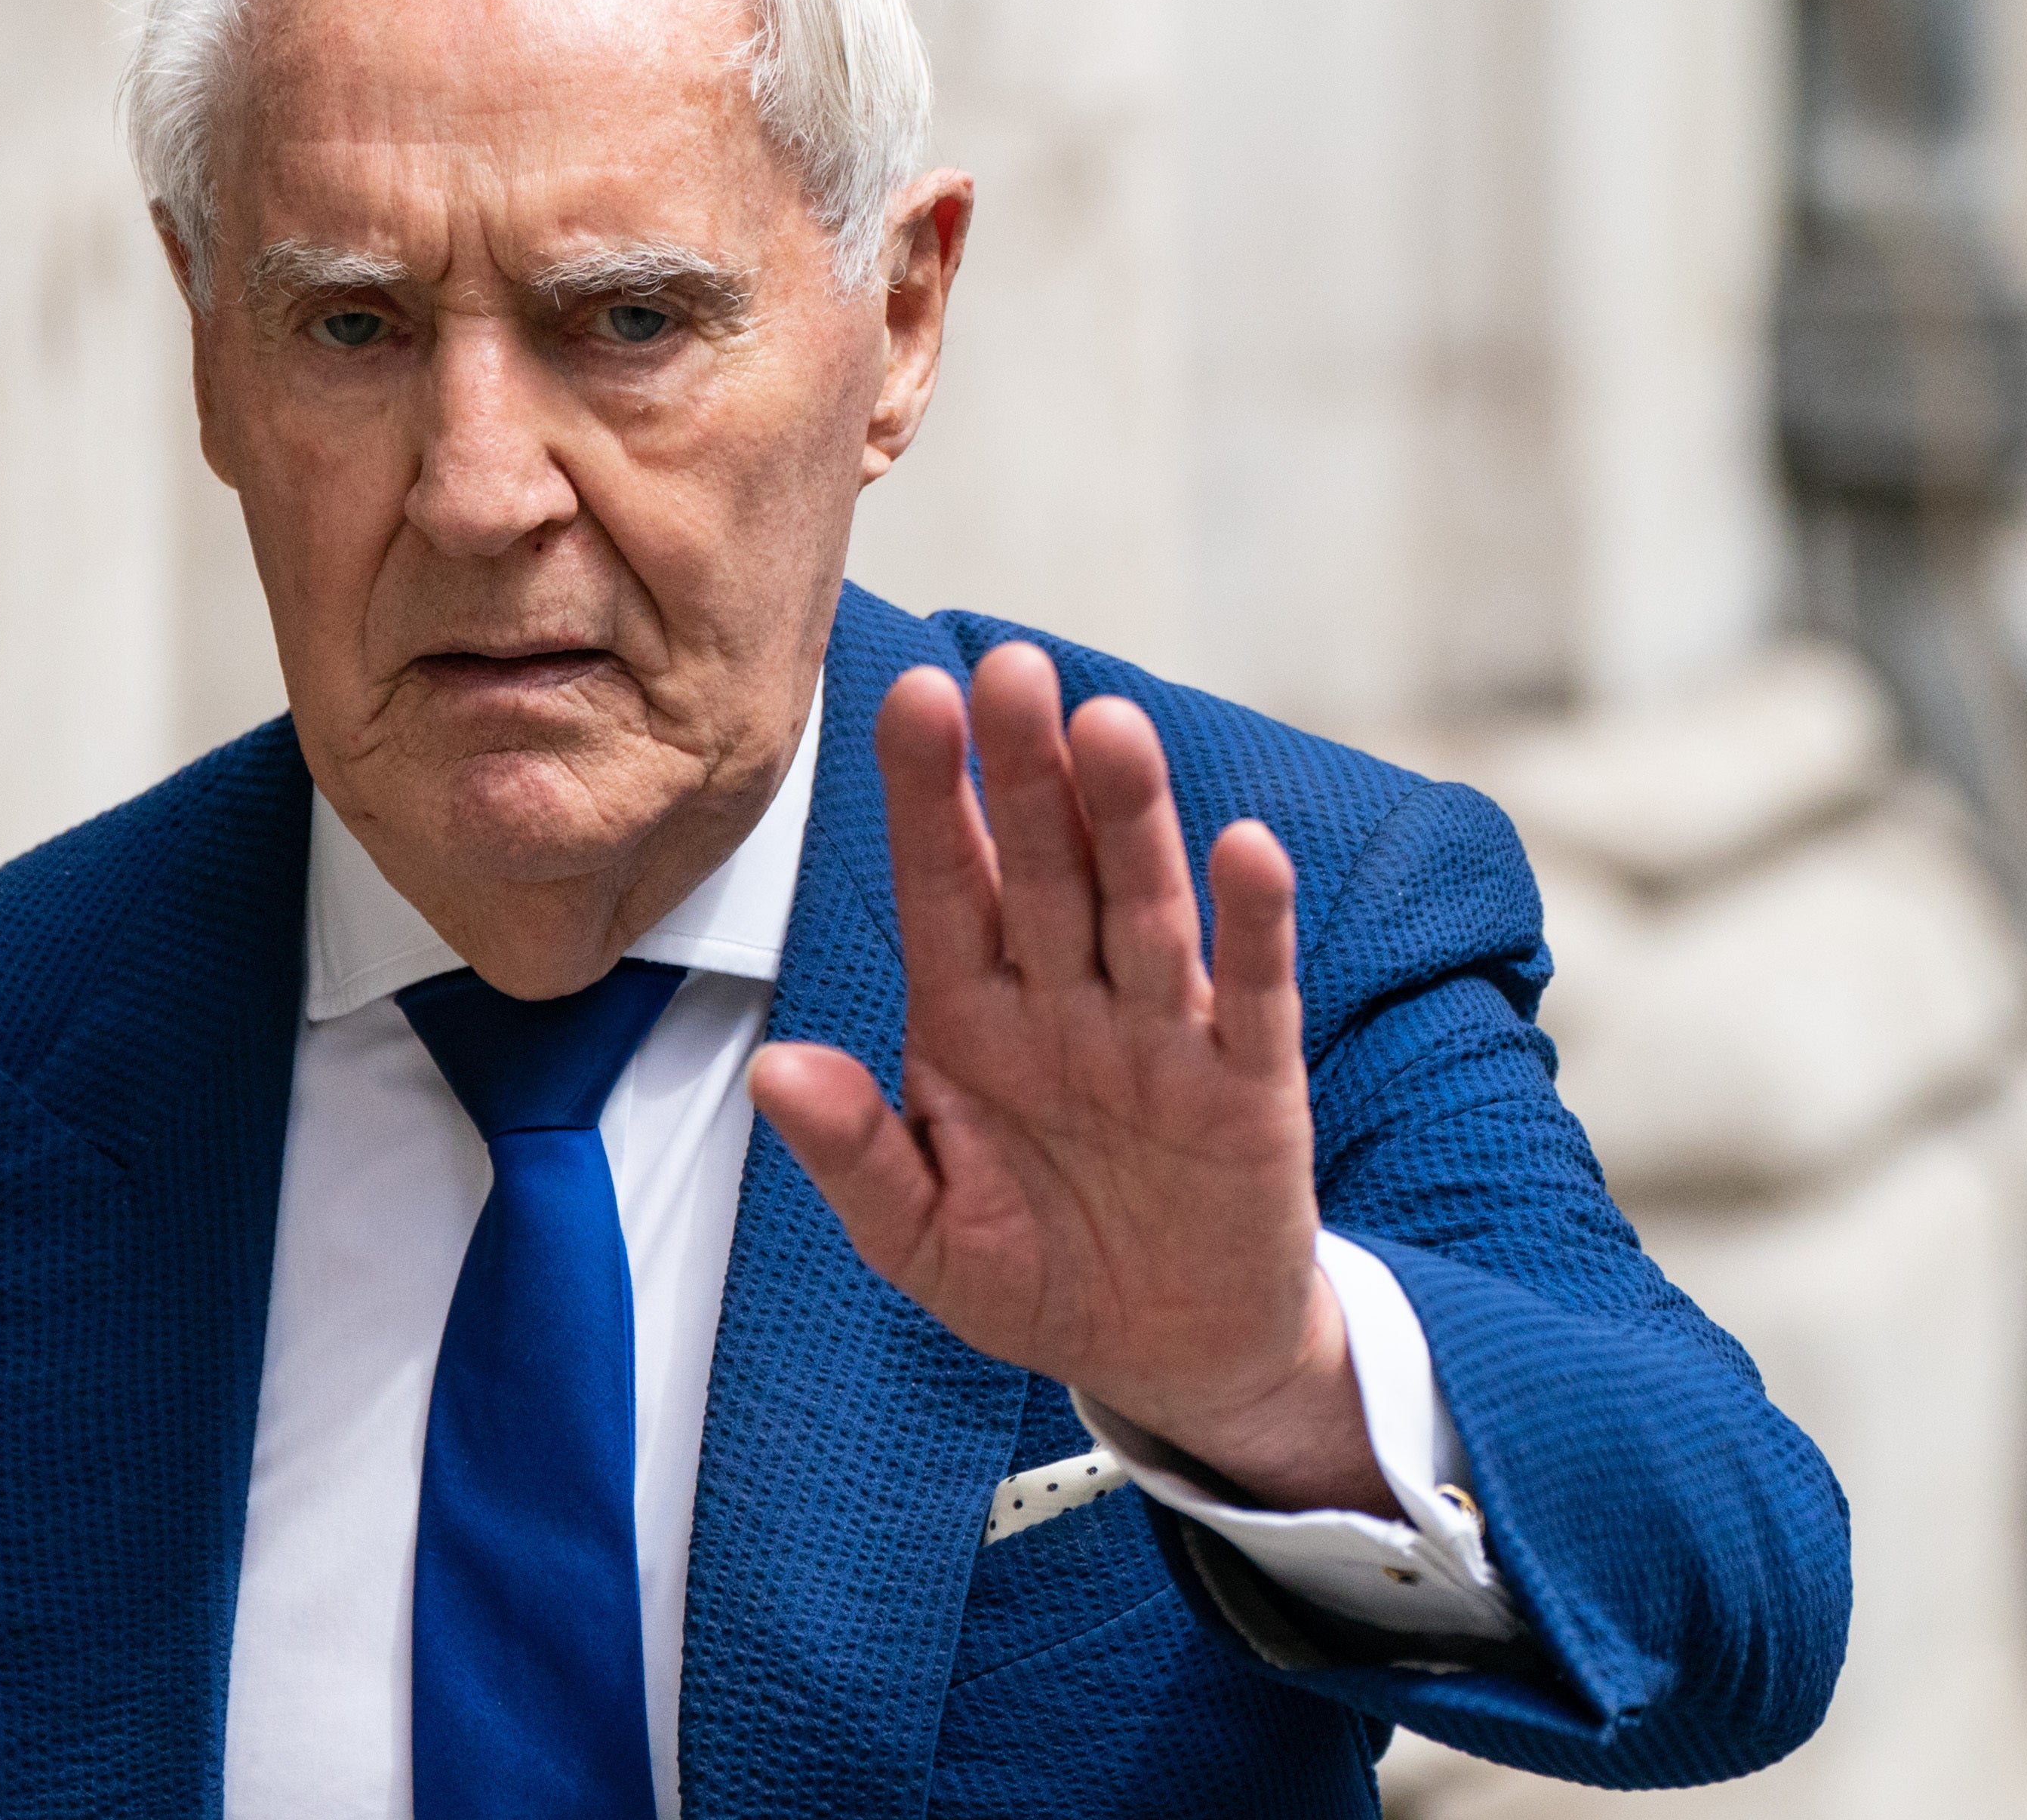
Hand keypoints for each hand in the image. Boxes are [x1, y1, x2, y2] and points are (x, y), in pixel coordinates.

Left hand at [750, 644, 1390, 1514]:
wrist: (1165, 1357)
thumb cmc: (1033, 1278)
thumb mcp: (920, 1239)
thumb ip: (854, 1155)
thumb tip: (774, 1069)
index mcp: (970, 1023)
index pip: (943, 887)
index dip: (931, 797)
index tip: (912, 700)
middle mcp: (1064, 1004)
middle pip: (1044, 868)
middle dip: (1026, 771)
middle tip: (1010, 668)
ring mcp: (1160, 1036)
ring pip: (1141, 907)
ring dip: (1129, 819)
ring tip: (1108, 728)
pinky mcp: (1248, 1086)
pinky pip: (1251, 993)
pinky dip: (1252, 925)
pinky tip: (1243, 849)